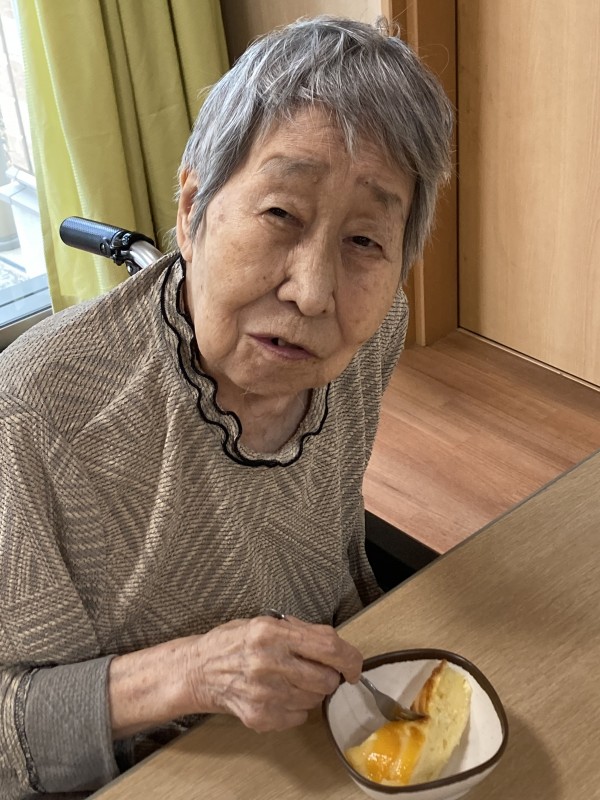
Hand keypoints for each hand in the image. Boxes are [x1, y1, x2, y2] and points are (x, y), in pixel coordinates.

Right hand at [185, 615, 361, 731]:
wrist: (198, 670)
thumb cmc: (233, 643)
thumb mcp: (265, 622)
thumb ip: (300, 631)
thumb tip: (336, 645)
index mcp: (272, 633)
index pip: (328, 648)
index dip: (350, 659)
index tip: (354, 666)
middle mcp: (268, 662)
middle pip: (326, 679)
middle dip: (328, 677)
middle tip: (314, 670)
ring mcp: (264, 693)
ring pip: (314, 699)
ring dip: (310, 691)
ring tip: (289, 680)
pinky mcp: (260, 716)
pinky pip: (299, 716)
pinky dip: (295, 707)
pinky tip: (277, 694)